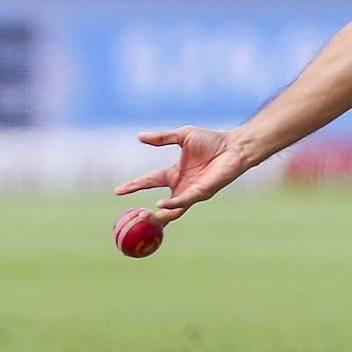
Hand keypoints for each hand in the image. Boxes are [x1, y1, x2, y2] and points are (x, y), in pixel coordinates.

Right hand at [113, 126, 252, 223]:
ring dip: (157, 215)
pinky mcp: (202, 193)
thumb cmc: (212, 141)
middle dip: (145, 213)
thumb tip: (139, 136)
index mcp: (175, 173)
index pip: (149, 181)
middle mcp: (181, 186)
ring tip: (142, 216)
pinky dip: (172, 204)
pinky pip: (184, 201)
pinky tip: (161, 204)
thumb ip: (162, 138)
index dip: (134, 186)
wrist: (234, 146)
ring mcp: (191, 192)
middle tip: (131, 216)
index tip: (117, 191)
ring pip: (171, 210)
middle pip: (160, 205)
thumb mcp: (182, 136)